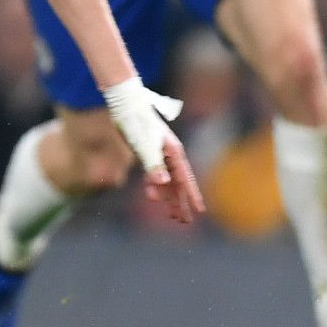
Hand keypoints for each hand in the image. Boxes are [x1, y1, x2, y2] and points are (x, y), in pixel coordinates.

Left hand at [102, 76, 204, 222]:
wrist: (126, 105)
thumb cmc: (137, 122)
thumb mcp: (144, 144)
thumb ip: (153, 163)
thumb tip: (162, 183)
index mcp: (173, 152)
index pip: (185, 178)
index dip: (192, 195)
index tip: (200, 211)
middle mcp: (169, 154)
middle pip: (177, 183)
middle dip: (181, 202)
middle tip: (184, 221)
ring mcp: (159, 153)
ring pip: (166, 180)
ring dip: (168, 197)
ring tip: (172, 216)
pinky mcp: (147, 152)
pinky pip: (154, 173)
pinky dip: (154, 185)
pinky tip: (152, 195)